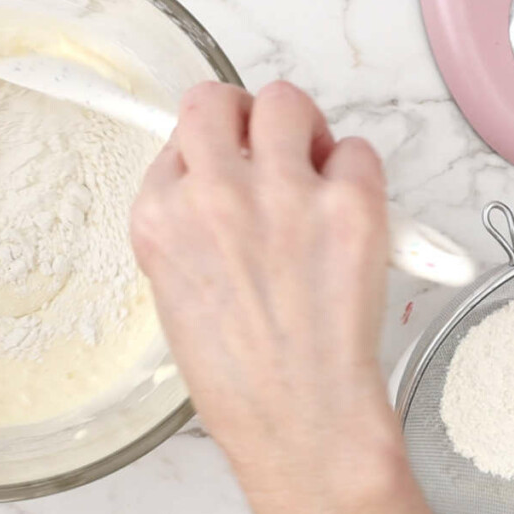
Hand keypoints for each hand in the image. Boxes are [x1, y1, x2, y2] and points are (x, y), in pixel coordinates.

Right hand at [131, 81, 456, 513]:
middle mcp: (210, 196)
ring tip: (307, 168)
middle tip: (262, 144)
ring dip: (299, 128)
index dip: (207, 147)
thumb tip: (213, 174)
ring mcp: (280, 195)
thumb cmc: (234, 370)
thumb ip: (185, 218)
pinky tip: (343, 213)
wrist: (294, 415)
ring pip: (286, 102)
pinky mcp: (347, 205)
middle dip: (242, 116)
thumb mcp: (172, 285)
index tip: (224, 158)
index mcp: (158, 217)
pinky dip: (353, 173)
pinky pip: (355, 149)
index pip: (178, 134)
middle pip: (218, 98)